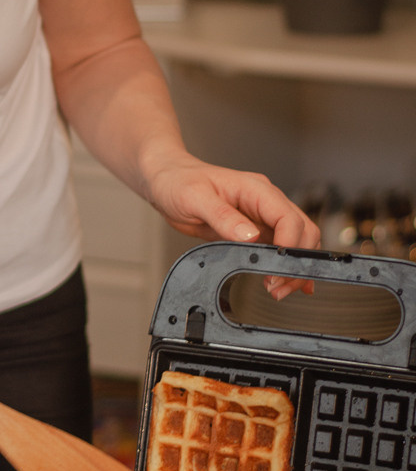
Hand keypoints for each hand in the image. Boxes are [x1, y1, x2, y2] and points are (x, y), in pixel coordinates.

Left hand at [146, 155, 320, 297]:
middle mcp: (264, 202)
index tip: (276, 268)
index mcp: (256, 189)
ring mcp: (261, 216)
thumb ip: (223, 217)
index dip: (289, 245)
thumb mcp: (195, 198)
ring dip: (293, 266)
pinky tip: (291, 281)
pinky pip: (279, 247)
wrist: (167, 181)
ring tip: (278, 289)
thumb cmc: (178, 181)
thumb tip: (249, 235)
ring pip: (296, 241)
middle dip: (296, 260)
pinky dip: (287, 264)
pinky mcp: (253, 230)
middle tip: (278, 286)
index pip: (288, 217)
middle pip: (302, 231)